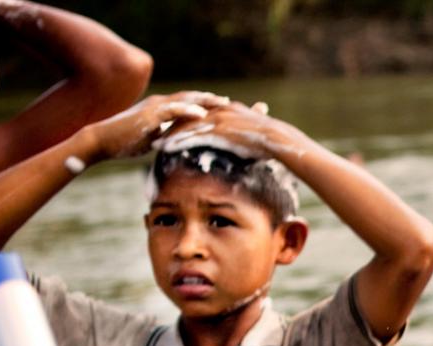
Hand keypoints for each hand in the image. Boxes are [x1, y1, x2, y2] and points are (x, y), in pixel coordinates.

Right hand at [85, 92, 228, 160]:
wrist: (101, 141)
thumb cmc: (124, 142)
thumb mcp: (152, 140)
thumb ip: (166, 137)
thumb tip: (178, 145)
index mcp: (161, 110)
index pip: (188, 104)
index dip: (206, 105)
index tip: (225, 108)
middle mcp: (160, 104)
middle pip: (191, 98)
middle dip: (212, 100)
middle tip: (232, 102)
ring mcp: (155, 107)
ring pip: (185, 100)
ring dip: (205, 101)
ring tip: (224, 102)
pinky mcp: (149, 115)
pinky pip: (171, 110)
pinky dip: (187, 110)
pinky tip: (202, 113)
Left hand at [158, 100, 302, 161]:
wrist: (278, 139)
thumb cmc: (269, 141)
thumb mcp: (254, 133)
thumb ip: (244, 133)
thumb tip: (242, 144)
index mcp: (226, 109)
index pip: (199, 114)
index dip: (183, 122)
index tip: (169, 130)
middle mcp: (219, 111)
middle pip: (188, 117)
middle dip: (170, 125)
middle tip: (154, 134)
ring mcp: (217, 119)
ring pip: (187, 125)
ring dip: (169, 134)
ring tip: (154, 143)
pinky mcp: (217, 130)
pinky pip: (192, 135)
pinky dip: (178, 141)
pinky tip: (165, 149)